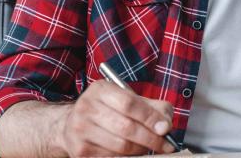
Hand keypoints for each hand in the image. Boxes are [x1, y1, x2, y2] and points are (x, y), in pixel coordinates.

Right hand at [58, 80, 175, 156]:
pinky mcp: (80, 150)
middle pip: (126, 127)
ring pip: (121, 146)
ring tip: (148, 147)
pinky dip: (127, 157)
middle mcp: (86, 107)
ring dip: (141, 150)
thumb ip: (151, 107)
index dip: (150, 117)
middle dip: (151, 139)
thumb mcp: (127, 99)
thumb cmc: (108, 110)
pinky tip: (132, 152)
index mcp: (100, 90)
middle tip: (166, 145)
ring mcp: (81, 129)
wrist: (73, 123)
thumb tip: (166, 125)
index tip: (166, 129)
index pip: (129, 104)